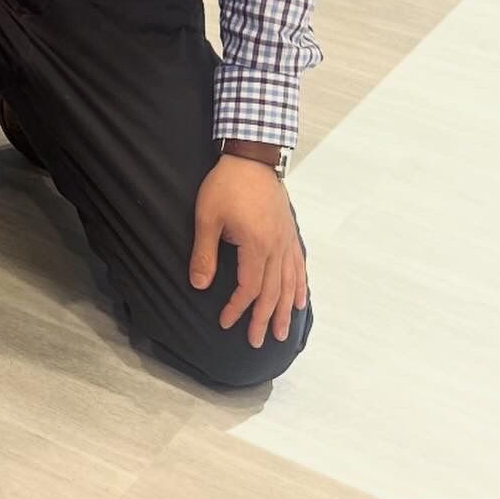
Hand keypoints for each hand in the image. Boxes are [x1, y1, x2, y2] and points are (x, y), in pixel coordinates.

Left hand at [190, 155, 307, 348]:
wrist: (251, 157)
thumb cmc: (226, 184)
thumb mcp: (207, 217)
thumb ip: (205, 253)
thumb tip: (200, 285)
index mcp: (256, 245)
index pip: (249, 288)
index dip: (237, 308)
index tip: (225, 322)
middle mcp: (277, 247)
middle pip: (272, 292)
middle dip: (263, 319)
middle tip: (256, 341)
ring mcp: (286, 240)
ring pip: (289, 283)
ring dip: (284, 310)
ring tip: (281, 333)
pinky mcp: (289, 232)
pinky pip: (298, 266)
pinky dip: (299, 286)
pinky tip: (299, 301)